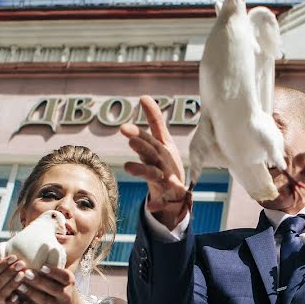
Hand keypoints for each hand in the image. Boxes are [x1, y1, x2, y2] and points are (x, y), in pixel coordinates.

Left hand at [12, 266, 83, 303]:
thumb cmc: (62, 287)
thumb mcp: (65, 277)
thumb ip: (55, 267)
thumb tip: (46, 246)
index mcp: (70, 282)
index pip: (64, 277)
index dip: (53, 272)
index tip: (42, 266)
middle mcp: (66, 294)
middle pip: (52, 288)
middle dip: (38, 281)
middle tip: (25, 273)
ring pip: (44, 300)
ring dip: (31, 293)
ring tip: (20, 286)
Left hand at [120, 96, 191, 228]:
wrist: (180, 192)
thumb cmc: (167, 162)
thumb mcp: (161, 142)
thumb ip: (154, 121)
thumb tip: (144, 96)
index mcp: (162, 149)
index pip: (149, 138)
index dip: (139, 131)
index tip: (125, 125)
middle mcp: (164, 163)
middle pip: (152, 153)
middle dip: (142, 145)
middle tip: (129, 137)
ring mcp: (167, 181)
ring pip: (155, 176)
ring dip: (143, 171)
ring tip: (127, 167)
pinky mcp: (169, 198)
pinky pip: (164, 203)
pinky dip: (158, 205)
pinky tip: (150, 207)